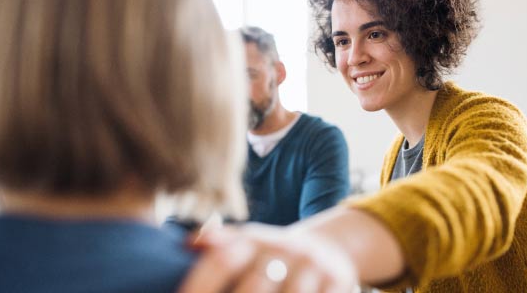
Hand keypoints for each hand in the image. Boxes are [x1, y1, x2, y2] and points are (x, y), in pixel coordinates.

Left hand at [179, 223, 358, 292]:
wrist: (328, 250)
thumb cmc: (272, 256)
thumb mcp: (247, 245)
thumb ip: (218, 245)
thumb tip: (186, 245)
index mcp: (255, 239)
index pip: (221, 260)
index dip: (199, 286)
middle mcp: (285, 248)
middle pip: (253, 286)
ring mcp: (314, 266)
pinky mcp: (339, 281)